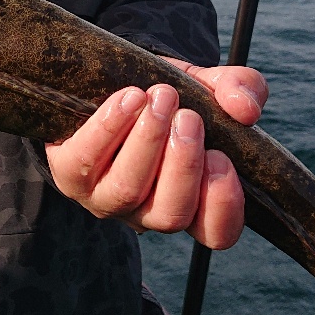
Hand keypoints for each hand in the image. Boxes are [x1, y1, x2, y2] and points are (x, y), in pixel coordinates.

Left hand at [45, 62, 267, 250]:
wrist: (107, 81)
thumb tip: (245, 109)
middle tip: (189, 118)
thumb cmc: (166, 96)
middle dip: (183, 165)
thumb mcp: (208, 87)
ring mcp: (105, 199)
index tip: (223, 158)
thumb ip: (239, 90)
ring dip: (147, 140)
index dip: (223, 206)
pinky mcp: (69, 175)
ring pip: (127, 189)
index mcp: (190, 201)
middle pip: (170, 214)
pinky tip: (129, 98)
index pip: (216, 233)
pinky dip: (110, 126)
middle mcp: (147, 211)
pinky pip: (85, 161)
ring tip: (161, 96)